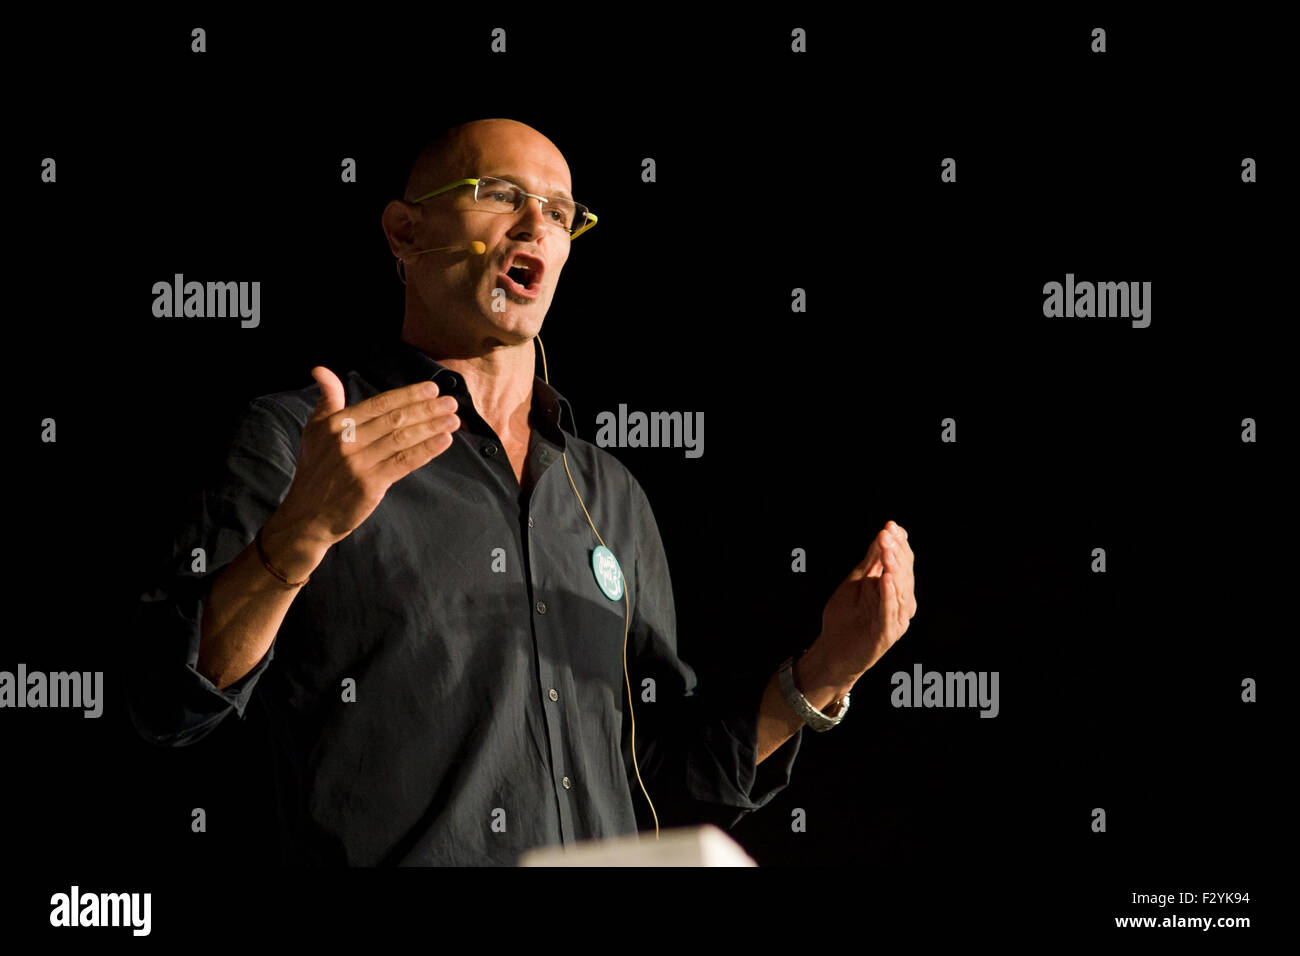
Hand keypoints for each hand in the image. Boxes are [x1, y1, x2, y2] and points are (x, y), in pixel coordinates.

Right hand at [261, 366, 460, 568]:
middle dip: (427, 409)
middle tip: (451, 402)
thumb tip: (321, 370)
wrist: (307, 514)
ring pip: (402, 439)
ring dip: (431, 427)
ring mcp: (358, 463)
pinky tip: (444, 441)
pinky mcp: (370, 484)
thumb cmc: (316, 469)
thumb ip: (327, 400)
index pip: (380, 404)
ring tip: (453, 420)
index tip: (432, 389)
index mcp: (335, 424)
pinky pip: (403, 462)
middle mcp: (346, 441)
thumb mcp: (314, 430)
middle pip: (395, 419)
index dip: (408, 394)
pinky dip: (426, 450)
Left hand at [816, 520, 916, 680]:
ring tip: (888, 552)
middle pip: (904, 573)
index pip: (903, 562)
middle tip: (886, 535)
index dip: (899, 544)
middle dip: (895, 552)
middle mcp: (901, 603)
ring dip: (895, 569)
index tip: (890, 526)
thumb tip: (883, 533)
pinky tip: (886, 579)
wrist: (831, 650)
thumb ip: (870, 562)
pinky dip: (889, 596)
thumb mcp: (856, 582)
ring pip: (901, 591)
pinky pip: (890, 612)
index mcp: (896, 589)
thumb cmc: (844, 616)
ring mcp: (896, 619)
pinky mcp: (886, 635)